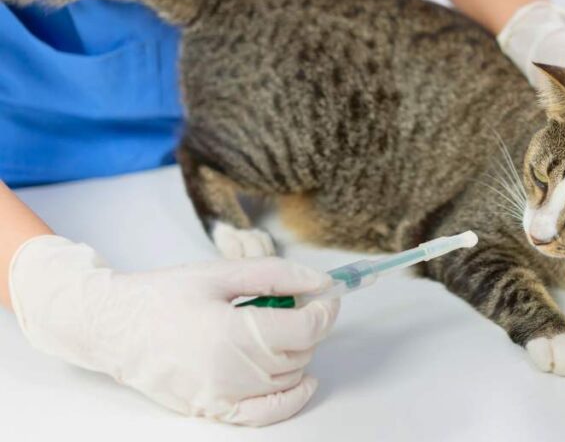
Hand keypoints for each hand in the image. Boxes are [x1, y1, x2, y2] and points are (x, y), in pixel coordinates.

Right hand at [9, 235, 338, 425]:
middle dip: (307, 328)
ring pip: (288, 380)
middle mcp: (226, 371)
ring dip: (296, 355)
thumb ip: (276, 275)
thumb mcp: (220, 273)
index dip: (324, 311)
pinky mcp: (211, 410)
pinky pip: (266, 414)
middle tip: (295, 305)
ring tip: (274, 330)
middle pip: (298, 354)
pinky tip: (301, 380)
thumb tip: (320, 282)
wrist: (113, 327)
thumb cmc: (161, 297)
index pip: (304, 330)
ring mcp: (218, 396)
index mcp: (229, 332)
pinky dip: (290, 398)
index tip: (327, 297)